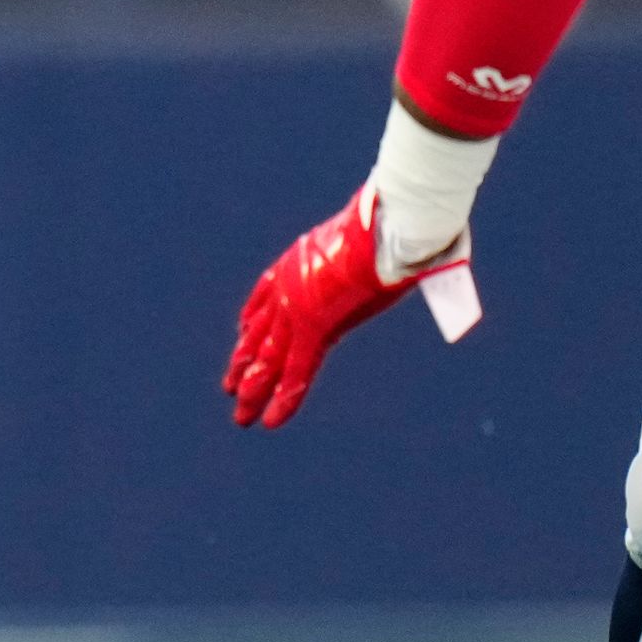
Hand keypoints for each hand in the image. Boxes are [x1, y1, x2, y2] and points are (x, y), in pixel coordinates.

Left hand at [224, 183, 480, 429]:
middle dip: (244, 361)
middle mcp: (288, 288)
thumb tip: (411, 249)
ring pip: (268, 358)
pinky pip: (295, 369)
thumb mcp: (368, 238)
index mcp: (296, 263)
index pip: (264, 297)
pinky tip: (270, 420)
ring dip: (254, 389)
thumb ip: (374, 254)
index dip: (252, 319)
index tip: (242, 333)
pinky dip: (284, 396)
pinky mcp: (313, 326)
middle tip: (229, 386)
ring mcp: (296, 307)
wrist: (386, 221)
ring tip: (240, 416)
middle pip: (259, 332)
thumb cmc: (389, 223)